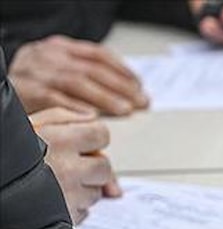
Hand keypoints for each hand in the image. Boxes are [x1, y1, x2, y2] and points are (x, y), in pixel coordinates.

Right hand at [7, 36, 147, 115]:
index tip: (139, 85)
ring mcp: (37, 72)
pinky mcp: (28, 91)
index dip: (122, 70)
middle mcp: (48, 56)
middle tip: (140, 102)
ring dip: (106, 97)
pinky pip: (57, 99)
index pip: (98, 54)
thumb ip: (87, 77)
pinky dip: (78, 107)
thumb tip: (127, 94)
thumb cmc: (35, 86)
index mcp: (59, 47)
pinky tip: (94, 117)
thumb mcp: (59, 72)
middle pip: (92, 69)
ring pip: (78, 82)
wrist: (1, 93)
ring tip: (125, 110)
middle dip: (121, 86)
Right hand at [31, 108, 119, 223]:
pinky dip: (74, 207)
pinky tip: (53, 199)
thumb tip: (93, 120)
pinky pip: (84, 213)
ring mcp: (68, 195)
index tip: (83, 144)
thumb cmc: (7, 151)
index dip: (94, 139)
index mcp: (60, 139)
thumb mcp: (30, 123)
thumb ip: (65, 118)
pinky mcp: (65, 217)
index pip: (101, 135)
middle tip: (67, 166)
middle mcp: (68, 167)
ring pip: (95, 193)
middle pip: (104, 168)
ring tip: (55, 182)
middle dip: (92, 168)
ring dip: (82, 189)